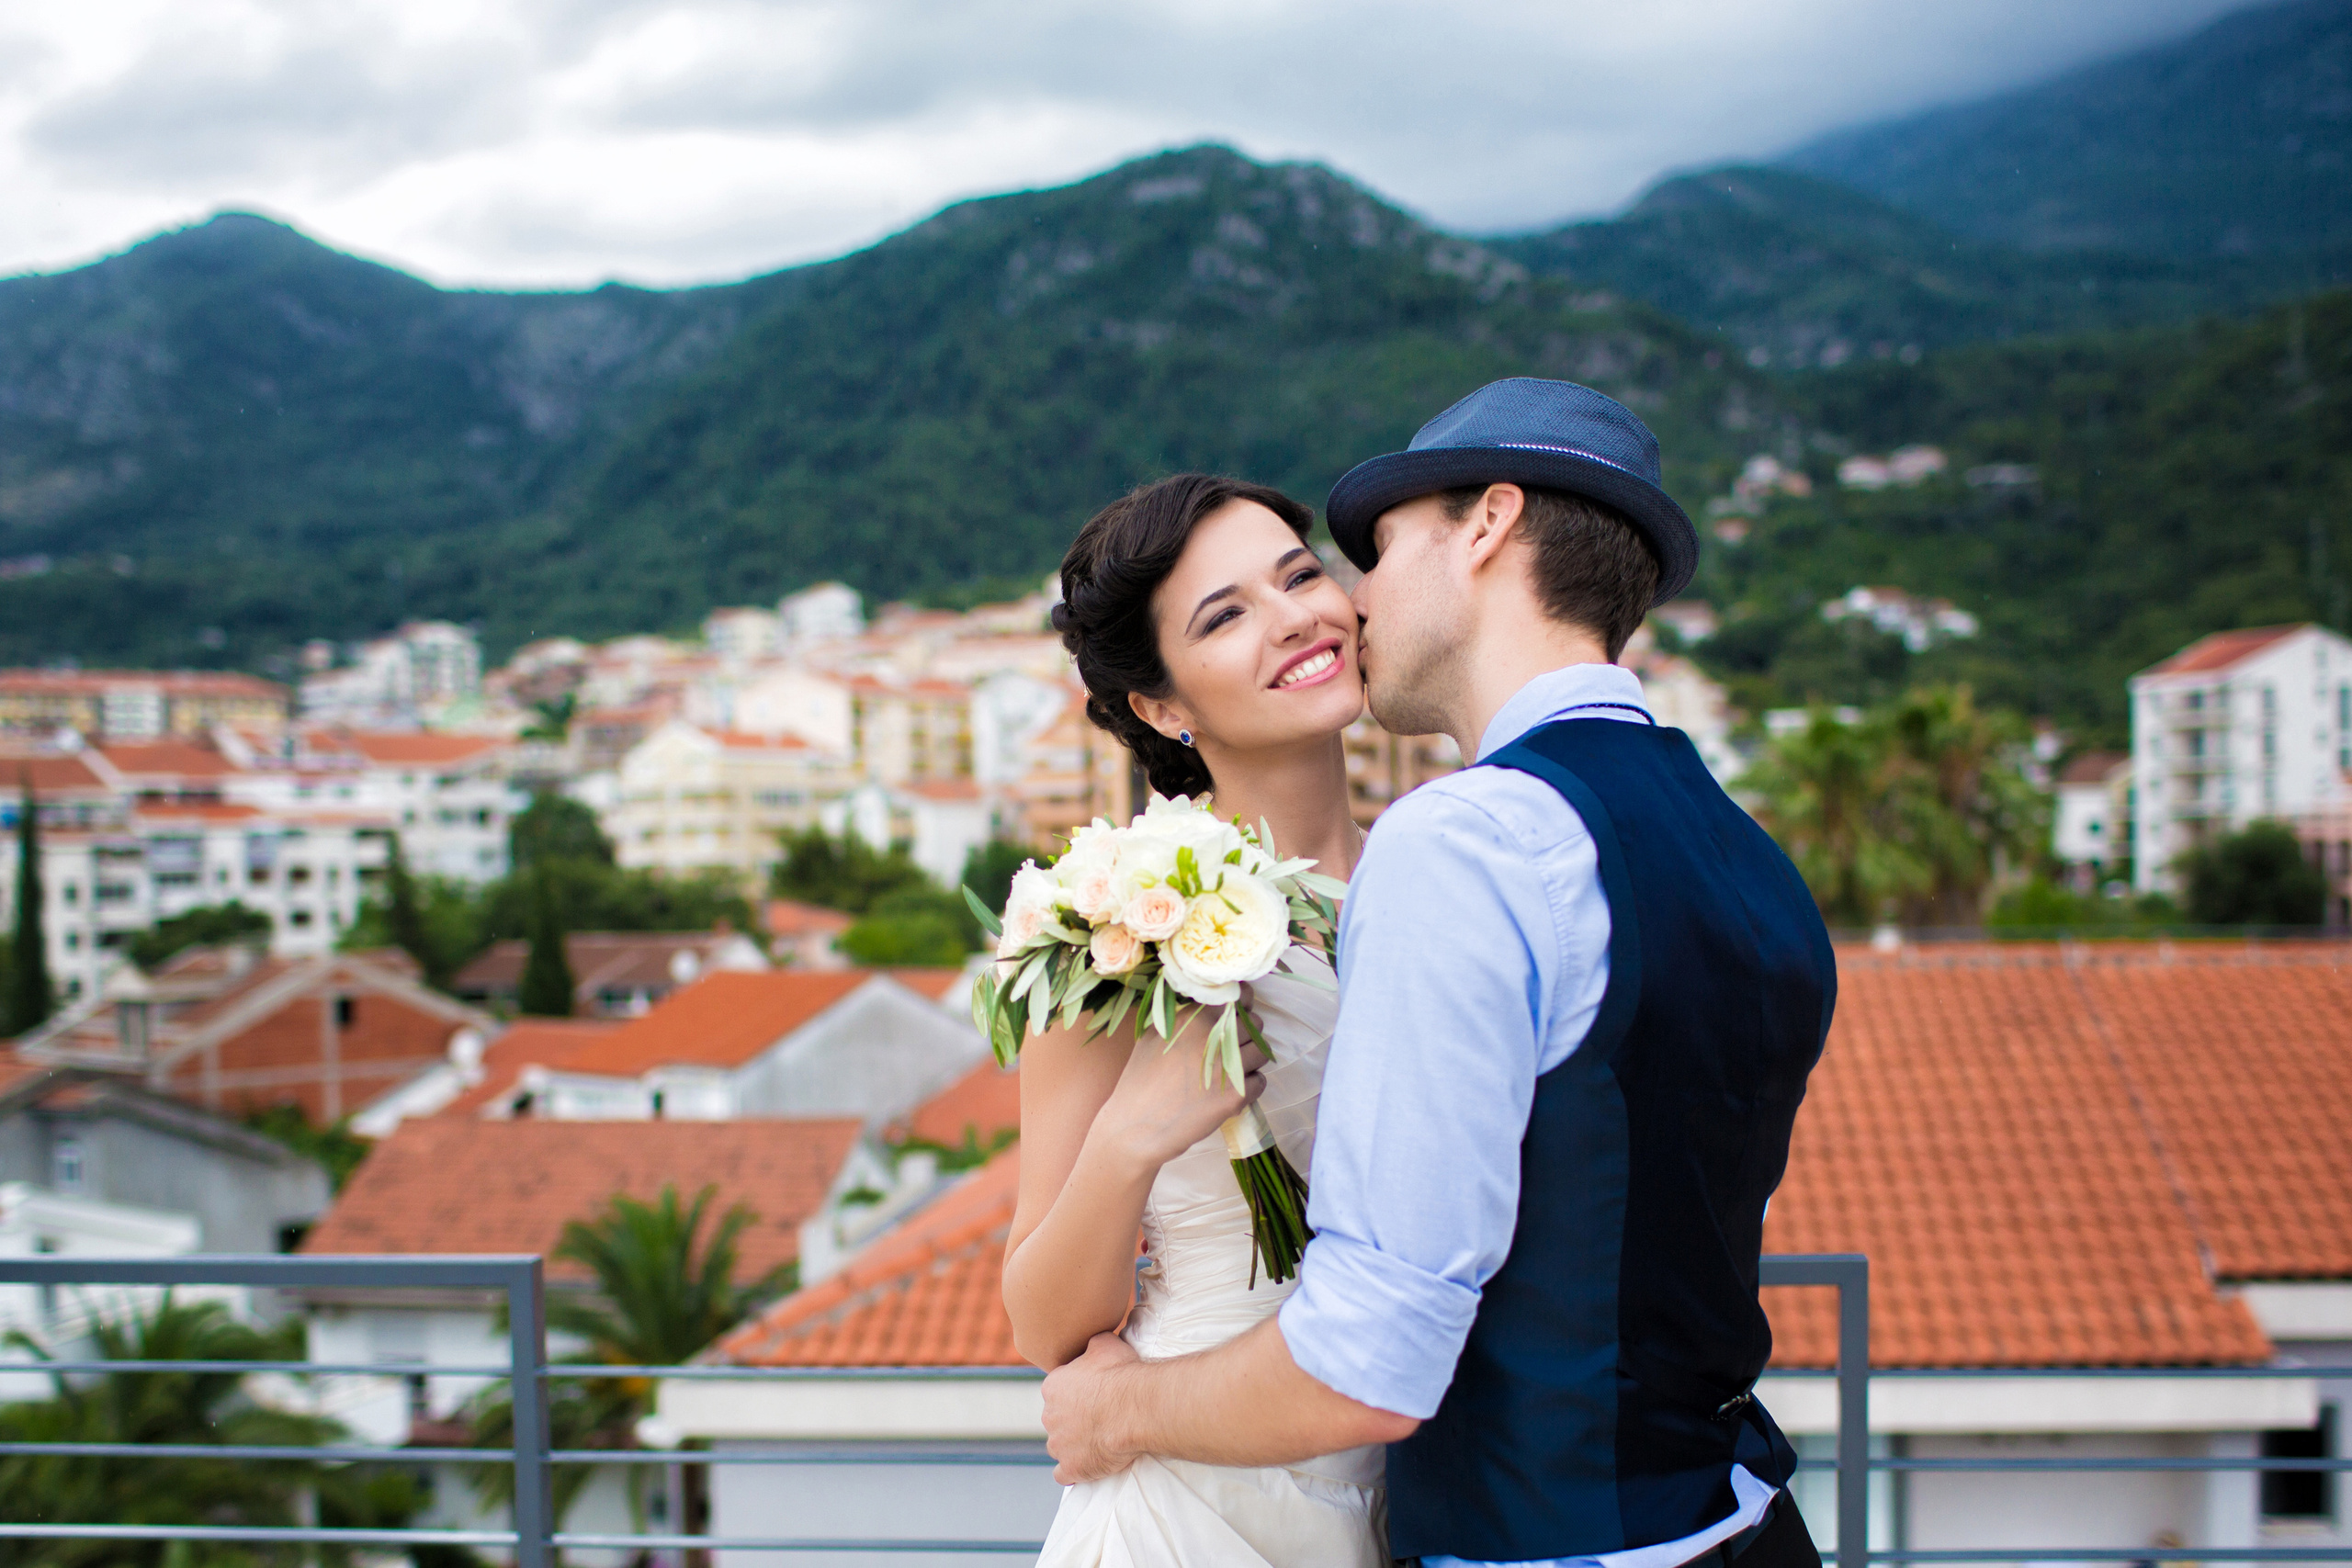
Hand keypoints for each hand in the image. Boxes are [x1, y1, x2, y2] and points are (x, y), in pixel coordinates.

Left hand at [1041, 1330, 1142, 1482]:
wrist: (1133, 1409)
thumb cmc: (1121, 1375)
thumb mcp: (1106, 1343)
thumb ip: (1093, 1344)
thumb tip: (1094, 1341)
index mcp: (1053, 1387)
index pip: (1057, 1391)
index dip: (1077, 1394)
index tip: (1095, 1396)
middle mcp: (1049, 1416)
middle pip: (1057, 1419)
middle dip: (1073, 1420)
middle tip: (1099, 1418)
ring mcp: (1058, 1445)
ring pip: (1059, 1446)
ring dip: (1073, 1445)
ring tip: (1097, 1442)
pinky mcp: (1071, 1468)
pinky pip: (1064, 1474)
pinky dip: (1074, 1471)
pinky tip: (1087, 1465)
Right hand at [1091, 1006, 1267, 1170]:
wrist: (1136, 1126)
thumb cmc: (1140, 1081)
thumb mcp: (1153, 1036)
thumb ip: (1183, 1017)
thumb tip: (1207, 1005)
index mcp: (1194, 1018)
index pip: (1238, 997)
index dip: (1244, 1003)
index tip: (1241, 1012)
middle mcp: (1214, 1037)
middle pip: (1255, 1024)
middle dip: (1248, 1034)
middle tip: (1232, 1048)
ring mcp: (1227, 1066)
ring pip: (1261, 1052)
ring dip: (1251, 1060)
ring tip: (1232, 1070)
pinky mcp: (1235, 1095)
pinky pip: (1260, 1081)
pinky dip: (1250, 1086)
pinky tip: (1230, 1091)